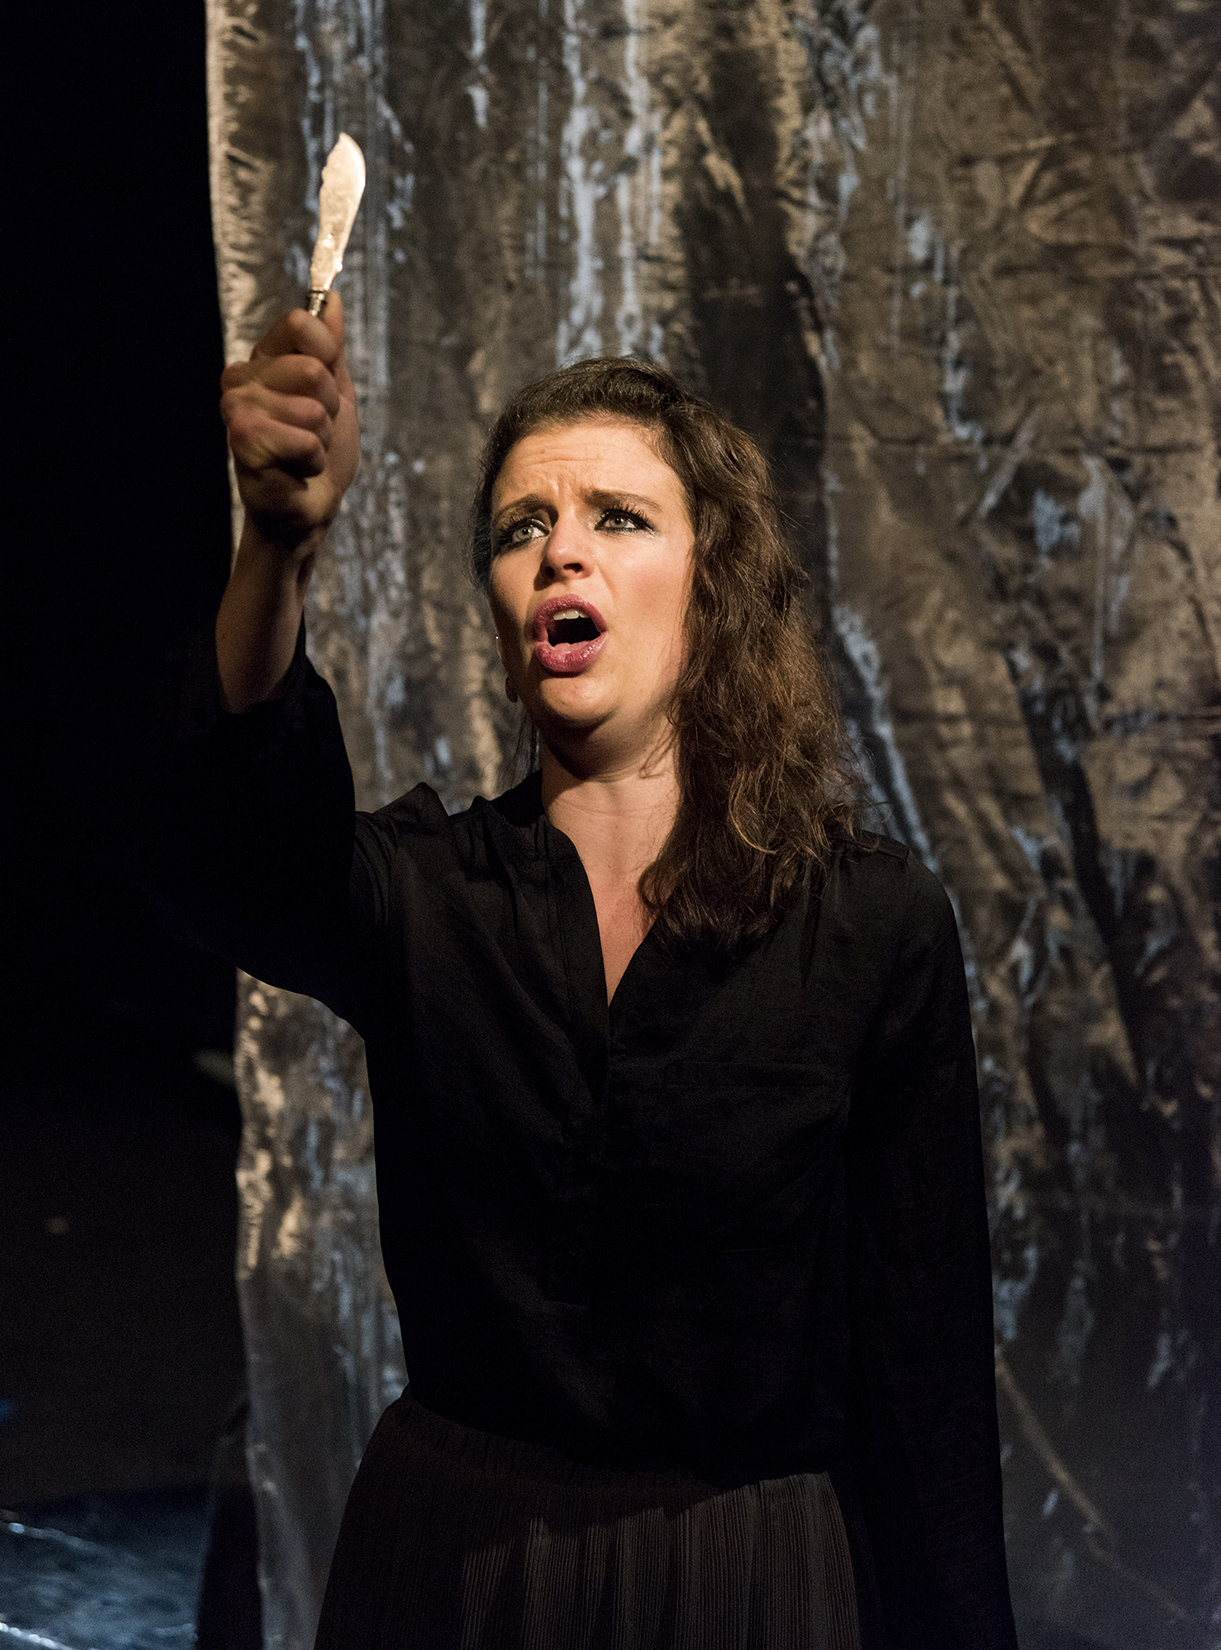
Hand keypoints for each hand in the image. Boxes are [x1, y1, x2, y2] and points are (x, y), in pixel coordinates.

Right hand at [220, 296, 358, 552]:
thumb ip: (331, 348)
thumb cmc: (319, 456)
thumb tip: (331, 300)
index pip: (301, 324)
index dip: (328, 357)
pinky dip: (312, 461)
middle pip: (312, 369)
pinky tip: (295, 470)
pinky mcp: (243, 443)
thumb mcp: (337, 393)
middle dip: (329, 409)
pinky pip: (304, 441)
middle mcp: (242, 380)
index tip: (325, 390)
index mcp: (262, 362)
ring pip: (312, 410)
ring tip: (304, 454)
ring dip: (321, 440)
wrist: (310, 509)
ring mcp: (237, 410)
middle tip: (314, 432)